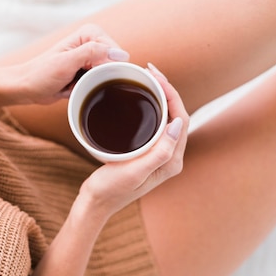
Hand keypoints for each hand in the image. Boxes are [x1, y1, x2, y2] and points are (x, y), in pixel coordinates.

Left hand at [9, 24, 129, 104]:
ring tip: (75, 83)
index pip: (115, 51)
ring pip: (108, 75)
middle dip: (99, 76)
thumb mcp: (67, 62)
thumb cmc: (41, 74)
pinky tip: (75, 88)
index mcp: (89, 33)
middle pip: (114, 63)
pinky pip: (99, 83)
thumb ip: (93, 53)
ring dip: (94, 84)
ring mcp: (90, 58)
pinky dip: (90, 88)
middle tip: (78, 79)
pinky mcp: (87, 72)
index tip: (87, 73)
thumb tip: (120, 54)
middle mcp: (92, 43)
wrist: (26, 88)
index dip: (106, 66)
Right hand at [78, 67, 189, 219]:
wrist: (95, 203)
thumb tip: (177, 124)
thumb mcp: (134, 172)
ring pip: (166, 118)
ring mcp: (159, 155)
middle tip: (150, 72)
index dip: (172, 94)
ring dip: (160, 97)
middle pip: (176, 116)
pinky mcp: (147, 153)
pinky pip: (155, 124)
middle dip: (167, 91)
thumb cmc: (111, 190)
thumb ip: (159, 152)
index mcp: (172, 161)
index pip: (181, 120)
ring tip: (146, 79)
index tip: (156, 76)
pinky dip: (150, 107)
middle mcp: (170, 157)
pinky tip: (139, 100)